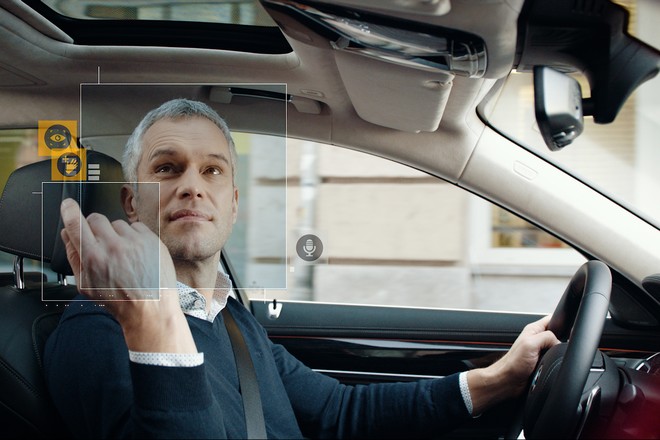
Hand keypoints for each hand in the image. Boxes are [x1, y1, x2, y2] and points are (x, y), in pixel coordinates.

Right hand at [60, 198, 195, 353]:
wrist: (150, 308)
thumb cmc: (119, 299)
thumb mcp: (86, 285)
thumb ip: (74, 256)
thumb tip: (67, 234)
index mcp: (93, 258)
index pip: (75, 224)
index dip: (69, 211)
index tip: (68, 205)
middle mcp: (113, 246)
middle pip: (96, 219)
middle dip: (95, 228)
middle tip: (101, 243)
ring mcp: (134, 241)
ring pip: (117, 223)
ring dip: (116, 234)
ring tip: (122, 254)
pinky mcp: (151, 240)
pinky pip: (136, 226)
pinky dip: (134, 236)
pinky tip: (135, 253)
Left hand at [466, 315, 558, 414]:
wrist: (508, 381)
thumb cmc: (513, 363)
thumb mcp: (531, 344)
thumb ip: (547, 337)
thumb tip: (559, 341)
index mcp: (533, 330)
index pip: (552, 319)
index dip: (561, 323)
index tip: (566, 332)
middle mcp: (536, 339)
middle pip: (557, 335)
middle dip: (561, 342)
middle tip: (555, 350)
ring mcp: (540, 351)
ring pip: (557, 349)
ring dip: (557, 355)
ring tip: (549, 360)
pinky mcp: (542, 362)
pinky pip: (554, 360)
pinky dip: (555, 363)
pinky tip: (550, 367)